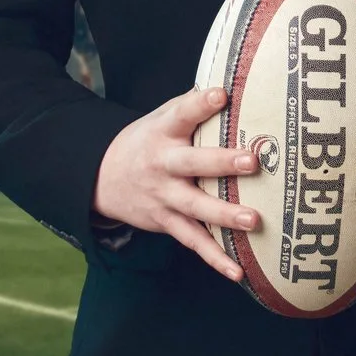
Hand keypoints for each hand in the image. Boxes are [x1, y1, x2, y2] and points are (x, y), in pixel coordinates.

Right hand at [92, 83, 258, 280]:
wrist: (101, 177)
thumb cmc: (150, 140)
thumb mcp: (163, 117)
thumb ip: (195, 105)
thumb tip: (236, 83)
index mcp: (164, 131)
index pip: (182, 113)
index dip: (201, 103)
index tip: (221, 94)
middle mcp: (163, 164)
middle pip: (192, 163)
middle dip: (221, 162)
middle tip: (252, 162)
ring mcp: (164, 196)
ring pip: (195, 207)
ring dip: (225, 215)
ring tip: (254, 221)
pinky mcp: (166, 222)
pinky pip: (193, 241)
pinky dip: (215, 258)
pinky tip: (238, 272)